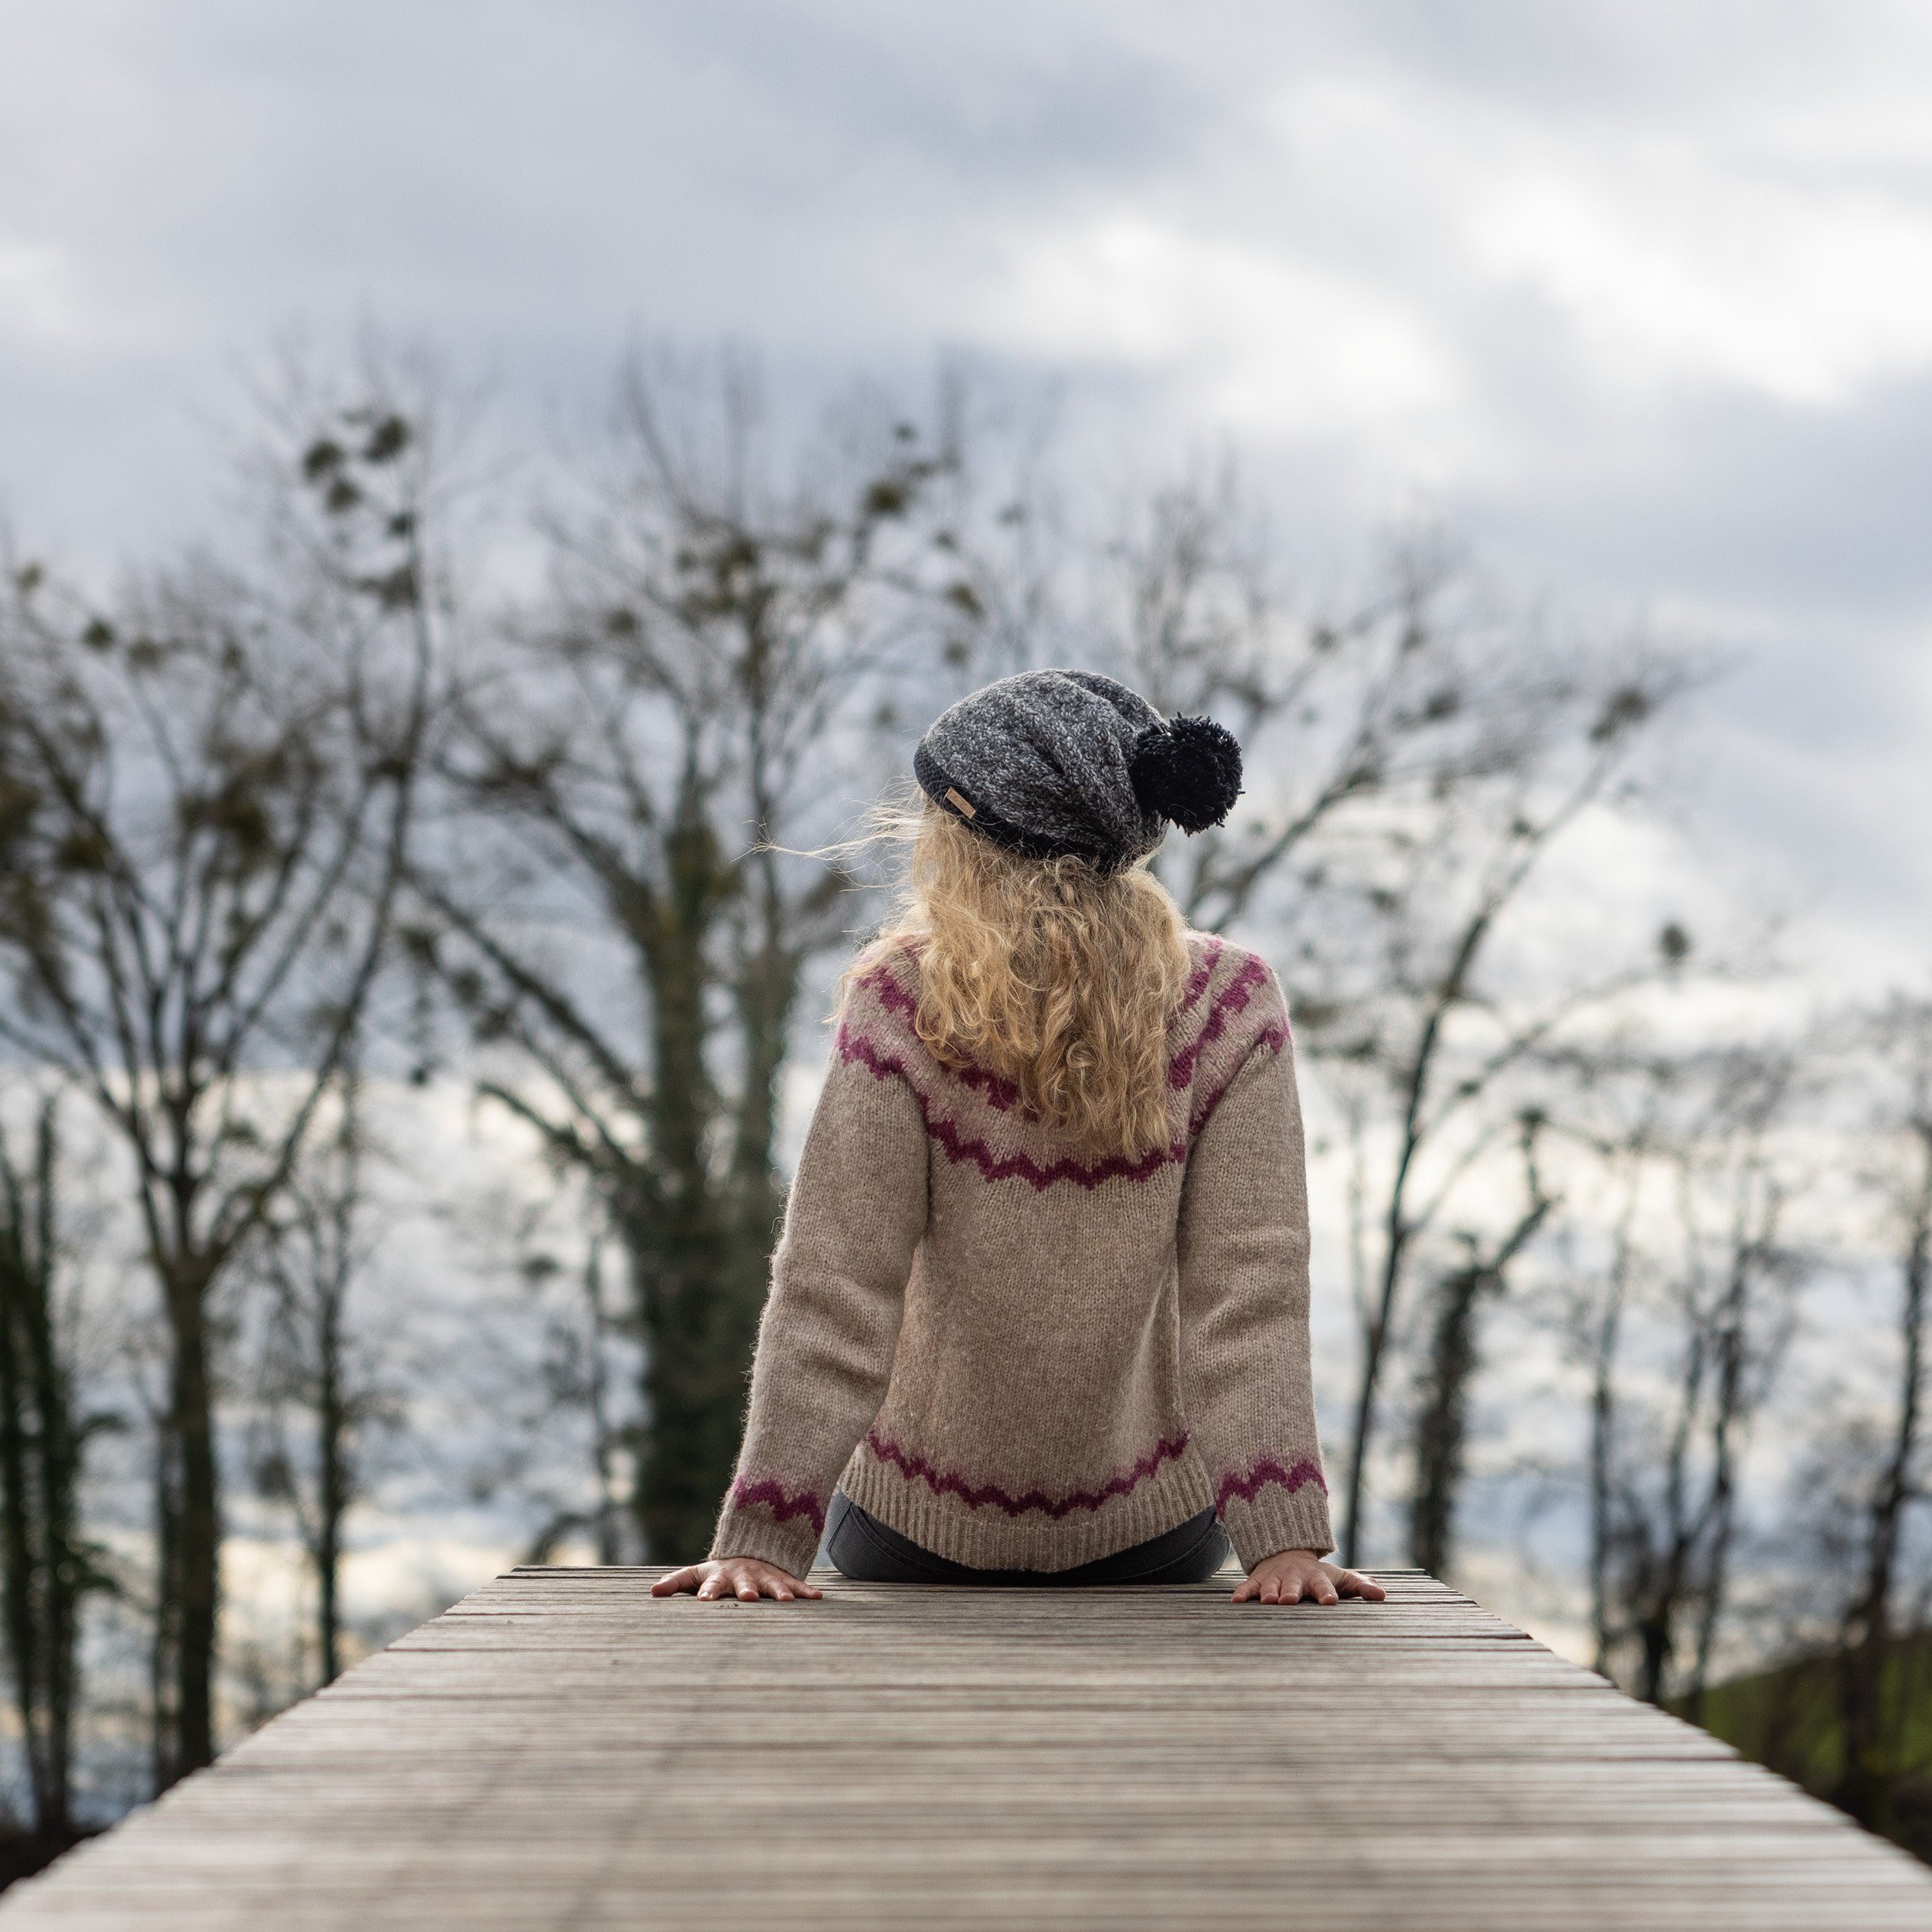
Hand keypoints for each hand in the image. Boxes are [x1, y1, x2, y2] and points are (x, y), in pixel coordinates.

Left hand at [651, 1558, 821, 1601]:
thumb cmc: (716, 1573)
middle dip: (747, 1590)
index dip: (707, 1592)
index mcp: (719, 1577)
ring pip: (773, 1584)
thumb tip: (652, 1592)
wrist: (748, 1550)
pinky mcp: (782, 1578)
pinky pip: (795, 1584)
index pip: (710, 1585)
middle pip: (743, 1583)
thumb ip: (675, 1583)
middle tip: (749, 1598)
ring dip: (779, 1592)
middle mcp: (742, 1575)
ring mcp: (764, 1576)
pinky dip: (806, 1591)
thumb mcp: (695, 1575)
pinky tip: (817, 1598)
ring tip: (786, 1602)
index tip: (703, 1601)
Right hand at [1232, 1548, 1385, 1604]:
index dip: (1326, 1593)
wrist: (1288, 1554)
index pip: (1323, 1586)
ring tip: (1268, 1602)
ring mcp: (1275, 1579)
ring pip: (1271, 1586)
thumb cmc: (1319, 1575)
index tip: (1330, 1602)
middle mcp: (1295, 1578)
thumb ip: (1361, 1586)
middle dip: (1291, 1592)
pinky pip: (1249, 1586)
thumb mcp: (1341, 1578)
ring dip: (1269, 1593)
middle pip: (1293, 1586)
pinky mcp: (1259, 1580)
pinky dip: (1243, 1593)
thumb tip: (1382, 1596)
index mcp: (1317, 1579)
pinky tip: (1236, 1601)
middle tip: (1289, 1600)